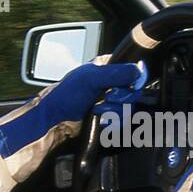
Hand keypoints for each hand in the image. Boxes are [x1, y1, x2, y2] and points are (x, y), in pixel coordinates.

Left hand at [0, 56, 146, 180]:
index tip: (129, 85)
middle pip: (134, 92)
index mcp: (107, 69)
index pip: (133, 71)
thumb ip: (115, 73)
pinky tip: (99, 121)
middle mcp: (111, 85)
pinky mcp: (109, 119)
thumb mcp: (90, 78)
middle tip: (106, 98)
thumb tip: (138, 71)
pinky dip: (112, 123)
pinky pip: (122, 122)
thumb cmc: (65, 96)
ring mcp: (110, 103)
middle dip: (120, 99)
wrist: (54, 121)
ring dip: (113, 112)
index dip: (134, 80)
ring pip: (128, 109)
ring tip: (97, 111)